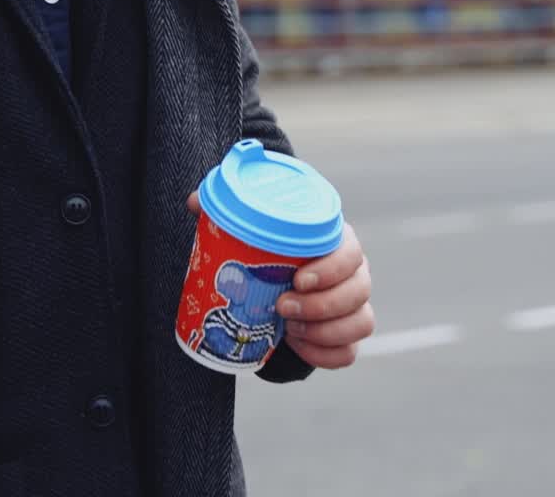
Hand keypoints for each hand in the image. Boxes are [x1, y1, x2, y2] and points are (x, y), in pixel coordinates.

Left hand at [185, 191, 373, 369]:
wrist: (275, 285)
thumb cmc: (269, 250)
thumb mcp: (248, 228)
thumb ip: (224, 210)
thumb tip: (192, 201)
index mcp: (336, 241)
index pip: (351, 251)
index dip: (332, 268)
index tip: (298, 278)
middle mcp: (354, 272)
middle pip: (359, 290)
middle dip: (322, 305)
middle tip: (282, 307)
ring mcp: (354, 306)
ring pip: (361, 322)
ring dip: (325, 330)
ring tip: (288, 328)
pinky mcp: (347, 337)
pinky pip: (349, 353)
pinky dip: (325, 353)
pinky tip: (297, 345)